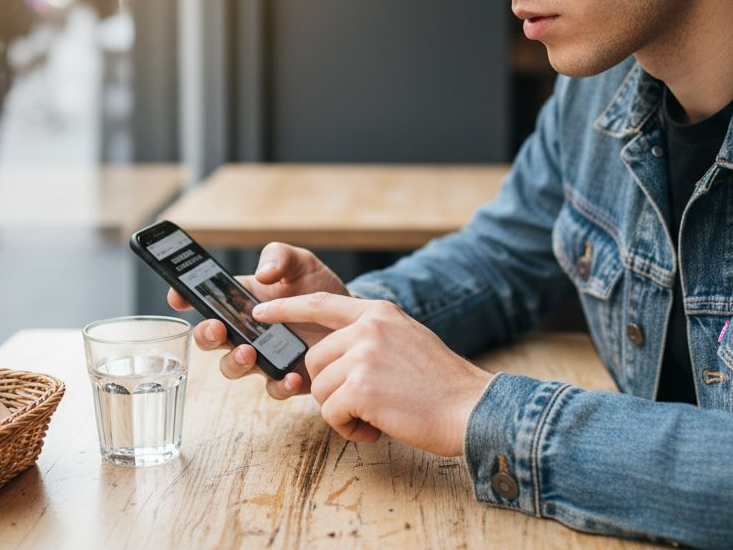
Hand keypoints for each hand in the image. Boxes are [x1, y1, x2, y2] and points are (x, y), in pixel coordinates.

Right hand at [167, 242, 348, 399]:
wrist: (353, 316)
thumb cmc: (320, 288)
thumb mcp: (301, 262)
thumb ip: (280, 257)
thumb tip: (264, 274)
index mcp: (241, 301)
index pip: (204, 300)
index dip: (184, 298)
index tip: (177, 298)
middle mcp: (246, 331)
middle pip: (209, 339)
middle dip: (205, 335)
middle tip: (217, 328)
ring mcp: (264, 356)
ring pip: (232, 367)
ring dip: (234, 362)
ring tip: (249, 353)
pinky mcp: (286, 376)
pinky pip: (273, 388)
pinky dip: (279, 384)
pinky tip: (292, 376)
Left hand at [252, 293, 492, 456]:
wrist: (471, 408)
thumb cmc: (441, 385)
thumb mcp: (407, 340)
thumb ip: (372, 338)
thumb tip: (335, 353)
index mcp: (379, 313)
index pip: (320, 304)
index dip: (287, 309)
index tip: (261, 315)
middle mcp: (368, 328)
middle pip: (315, 359)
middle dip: (331, 389)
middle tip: (365, 404)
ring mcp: (363, 356)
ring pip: (320, 389)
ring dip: (342, 412)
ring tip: (376, 416)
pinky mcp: (360, 388)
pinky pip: (330, 413)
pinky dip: (348, 429)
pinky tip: (375, 428)